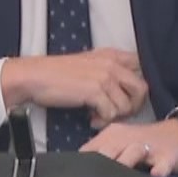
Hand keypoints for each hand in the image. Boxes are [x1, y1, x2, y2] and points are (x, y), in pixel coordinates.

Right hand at [2, 50, 148, 125]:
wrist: (35, 77)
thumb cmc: (57, 74)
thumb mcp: (88, 64)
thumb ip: (107, 70)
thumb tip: (123, 89)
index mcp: (112, 55)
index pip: (142, 67)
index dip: (137, 87)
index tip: (126, 97)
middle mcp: (112, 64)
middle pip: (142, 89)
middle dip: (132, 106)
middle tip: (117, 112)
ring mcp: (104, 77)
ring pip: (127, 105)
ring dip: (114, 116)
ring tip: (98, 116)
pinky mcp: (95, 92)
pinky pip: (111, 114)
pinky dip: (102, 121)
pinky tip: (90, 119)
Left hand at [81, 119, 177, 176]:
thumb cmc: (141, 141)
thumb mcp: (116, 141)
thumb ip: (97, 152)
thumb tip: (73, 167)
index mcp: (112, 136)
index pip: (91, 150)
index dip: (82, 165)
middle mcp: (128, 139)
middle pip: (109, 151)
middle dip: (101, 165)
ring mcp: (149, 148)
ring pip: (134, 153)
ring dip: (126, 163)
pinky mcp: (169, 157)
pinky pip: (163, 164)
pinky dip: (160, 169)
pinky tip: (156, 174)